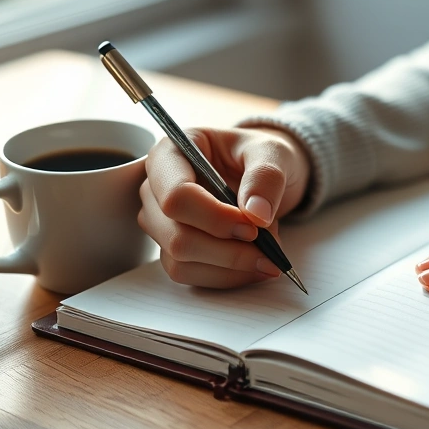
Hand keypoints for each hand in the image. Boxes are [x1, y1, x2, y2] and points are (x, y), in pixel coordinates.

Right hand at [139, 126, 310, 287]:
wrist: (262, 176)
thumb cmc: (259, 156)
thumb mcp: (272, 153)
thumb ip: (266, 177)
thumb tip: (256, 215)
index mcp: (169, 154)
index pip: (175, 195)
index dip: (214, 218)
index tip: (253, 227)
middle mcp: (155, 190)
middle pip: (176, 236)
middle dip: (227, 251)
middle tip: (270, 249)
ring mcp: (160, 222)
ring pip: (181, 261)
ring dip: (230, 266)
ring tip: (267, 252)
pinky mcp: (172, 248)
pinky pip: (190, 274)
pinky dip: (227, 276)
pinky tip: (254, 264)